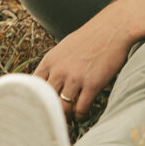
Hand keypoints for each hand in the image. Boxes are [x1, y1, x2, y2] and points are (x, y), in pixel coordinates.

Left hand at [33, 2, 133, 118]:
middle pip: (45, 101)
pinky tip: (83, 114)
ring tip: (70, 117)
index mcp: (50, 61)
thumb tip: (47, 81)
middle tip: (55, 116)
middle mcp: (59, 70)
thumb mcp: (64, 47)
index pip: (31, 87)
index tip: (39, 106)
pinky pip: (81, 109)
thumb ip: (54, 64)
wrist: (113, 28)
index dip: (34, 100)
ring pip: (63, 108)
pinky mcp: (92, 84)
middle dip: (50, 111)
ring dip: (66, 116)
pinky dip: (80, 115)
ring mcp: (75, 78)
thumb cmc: (90, 37)